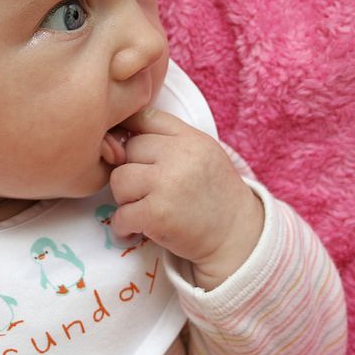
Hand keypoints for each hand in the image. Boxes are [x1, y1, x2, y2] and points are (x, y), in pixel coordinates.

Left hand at [109, 107, 263, 289]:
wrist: (236, 237)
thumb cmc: (215, 194)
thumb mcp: (203, 154)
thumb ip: (172, 139)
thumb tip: (123, 129)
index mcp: (191, 138)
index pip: (145, 117)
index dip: (130, 132)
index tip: (130, 151)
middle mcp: (179, 156)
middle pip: (128, 149)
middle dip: (130, 169)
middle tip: (142, 189)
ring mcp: (167, 184)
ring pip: (119, 179)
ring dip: (124, 197)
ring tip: (140, 207)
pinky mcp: (157, 214)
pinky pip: (120, 214)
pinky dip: (123, 225)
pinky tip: (135, 228)